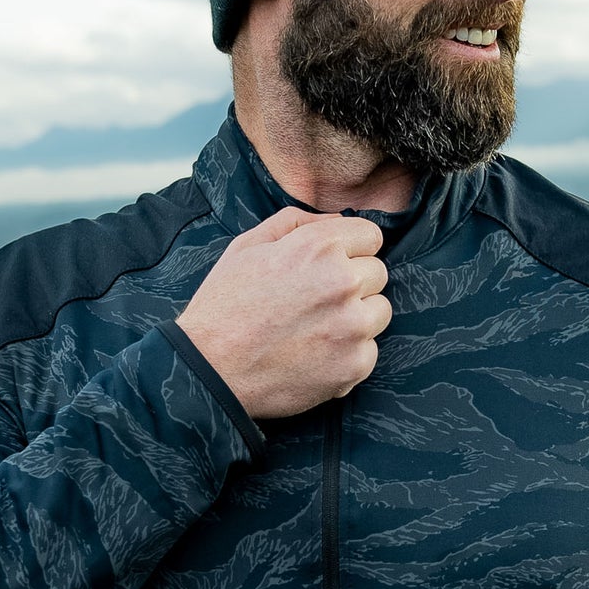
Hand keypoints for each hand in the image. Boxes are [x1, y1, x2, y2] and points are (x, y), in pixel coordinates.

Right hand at [176, 207, 390, 419]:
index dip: (349, 250)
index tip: (330, 267)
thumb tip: (337, 220)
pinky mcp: (354, 365)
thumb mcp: (248, 246)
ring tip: (315, 329)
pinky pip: (370, 351)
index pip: (371, 236)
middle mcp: (343, 282)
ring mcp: (353, 326)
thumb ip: (296, 223)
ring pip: (379, 312)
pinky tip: (314, 356)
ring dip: (356, 318)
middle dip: (353, 284)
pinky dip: (347, 355)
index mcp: (319, 247)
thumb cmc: (224, 305)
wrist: (209, 369)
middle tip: (314, 302)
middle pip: (377, 273)